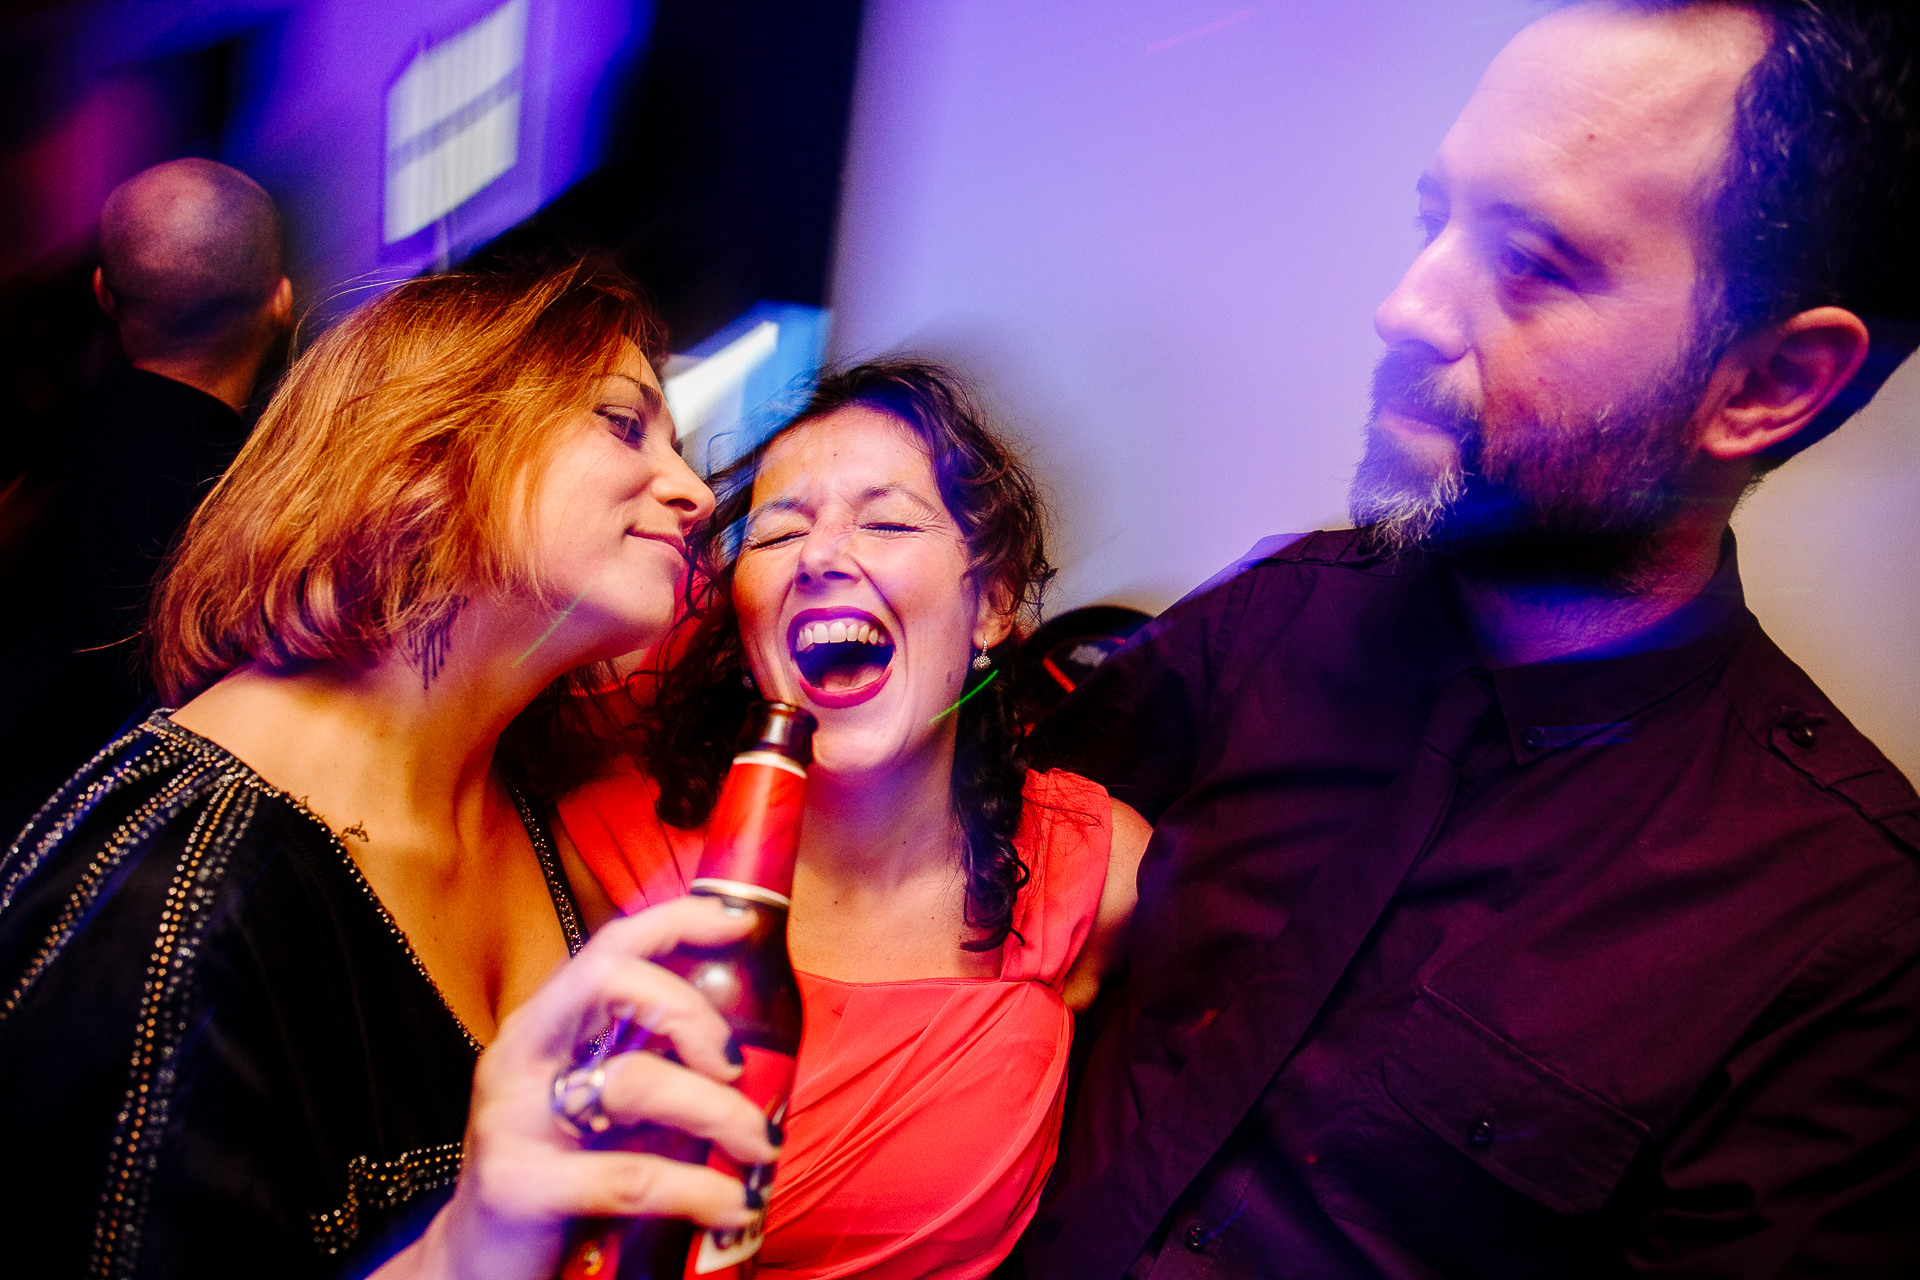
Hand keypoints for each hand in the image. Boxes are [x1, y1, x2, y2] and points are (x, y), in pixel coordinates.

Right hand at [378, 896, 780, 1279]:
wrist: (473, 1266)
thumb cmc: (555, 1174)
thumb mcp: (592, 1102)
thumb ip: (644, 1061)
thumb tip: (747, 1043)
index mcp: (543, 1027)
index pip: (607, 948)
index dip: (674, 922)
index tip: (737, 923)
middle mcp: (520, 1057)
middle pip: (608, 982)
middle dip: (690, 1009)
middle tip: (736, 1063)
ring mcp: (511, 1120)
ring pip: (632, 1081)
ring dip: (716, 1111)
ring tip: (759, 1145)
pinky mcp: (518, 1188)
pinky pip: (630, 1175)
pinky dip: (697, 1189)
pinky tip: (732, 1205)